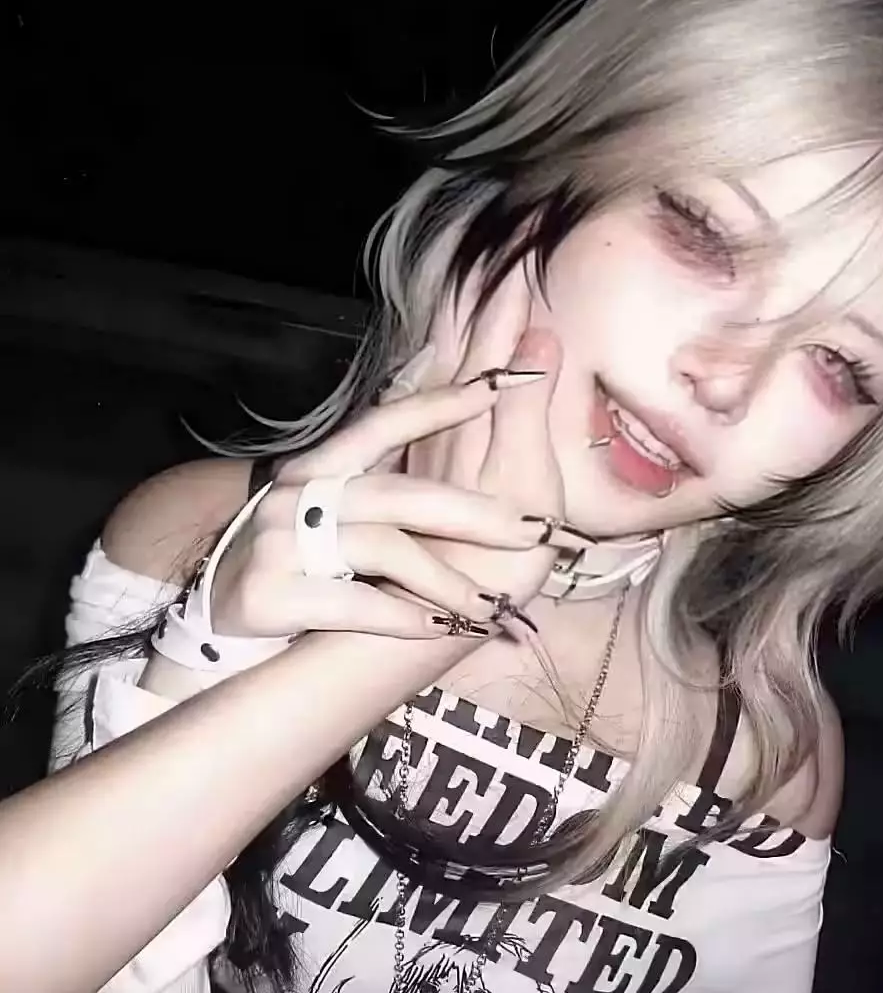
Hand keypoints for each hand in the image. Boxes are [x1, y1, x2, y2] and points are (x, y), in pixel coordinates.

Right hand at [209, 270, 577, 641]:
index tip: (500, 385)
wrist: (218, 614)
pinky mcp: (270, 592)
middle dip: (475, 515)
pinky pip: (356, 603)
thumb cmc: (294, 554)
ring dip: (448, 582)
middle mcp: (299, 494)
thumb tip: (440, 404)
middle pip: (402, 495)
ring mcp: (281, 541)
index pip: (385, 423)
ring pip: (386, 550)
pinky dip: (405, 618)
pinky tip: (441, 629)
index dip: (442, 403)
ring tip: (492, 605)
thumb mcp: (329, 503)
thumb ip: (382, 469)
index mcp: (321, 465)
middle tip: (532, 532)